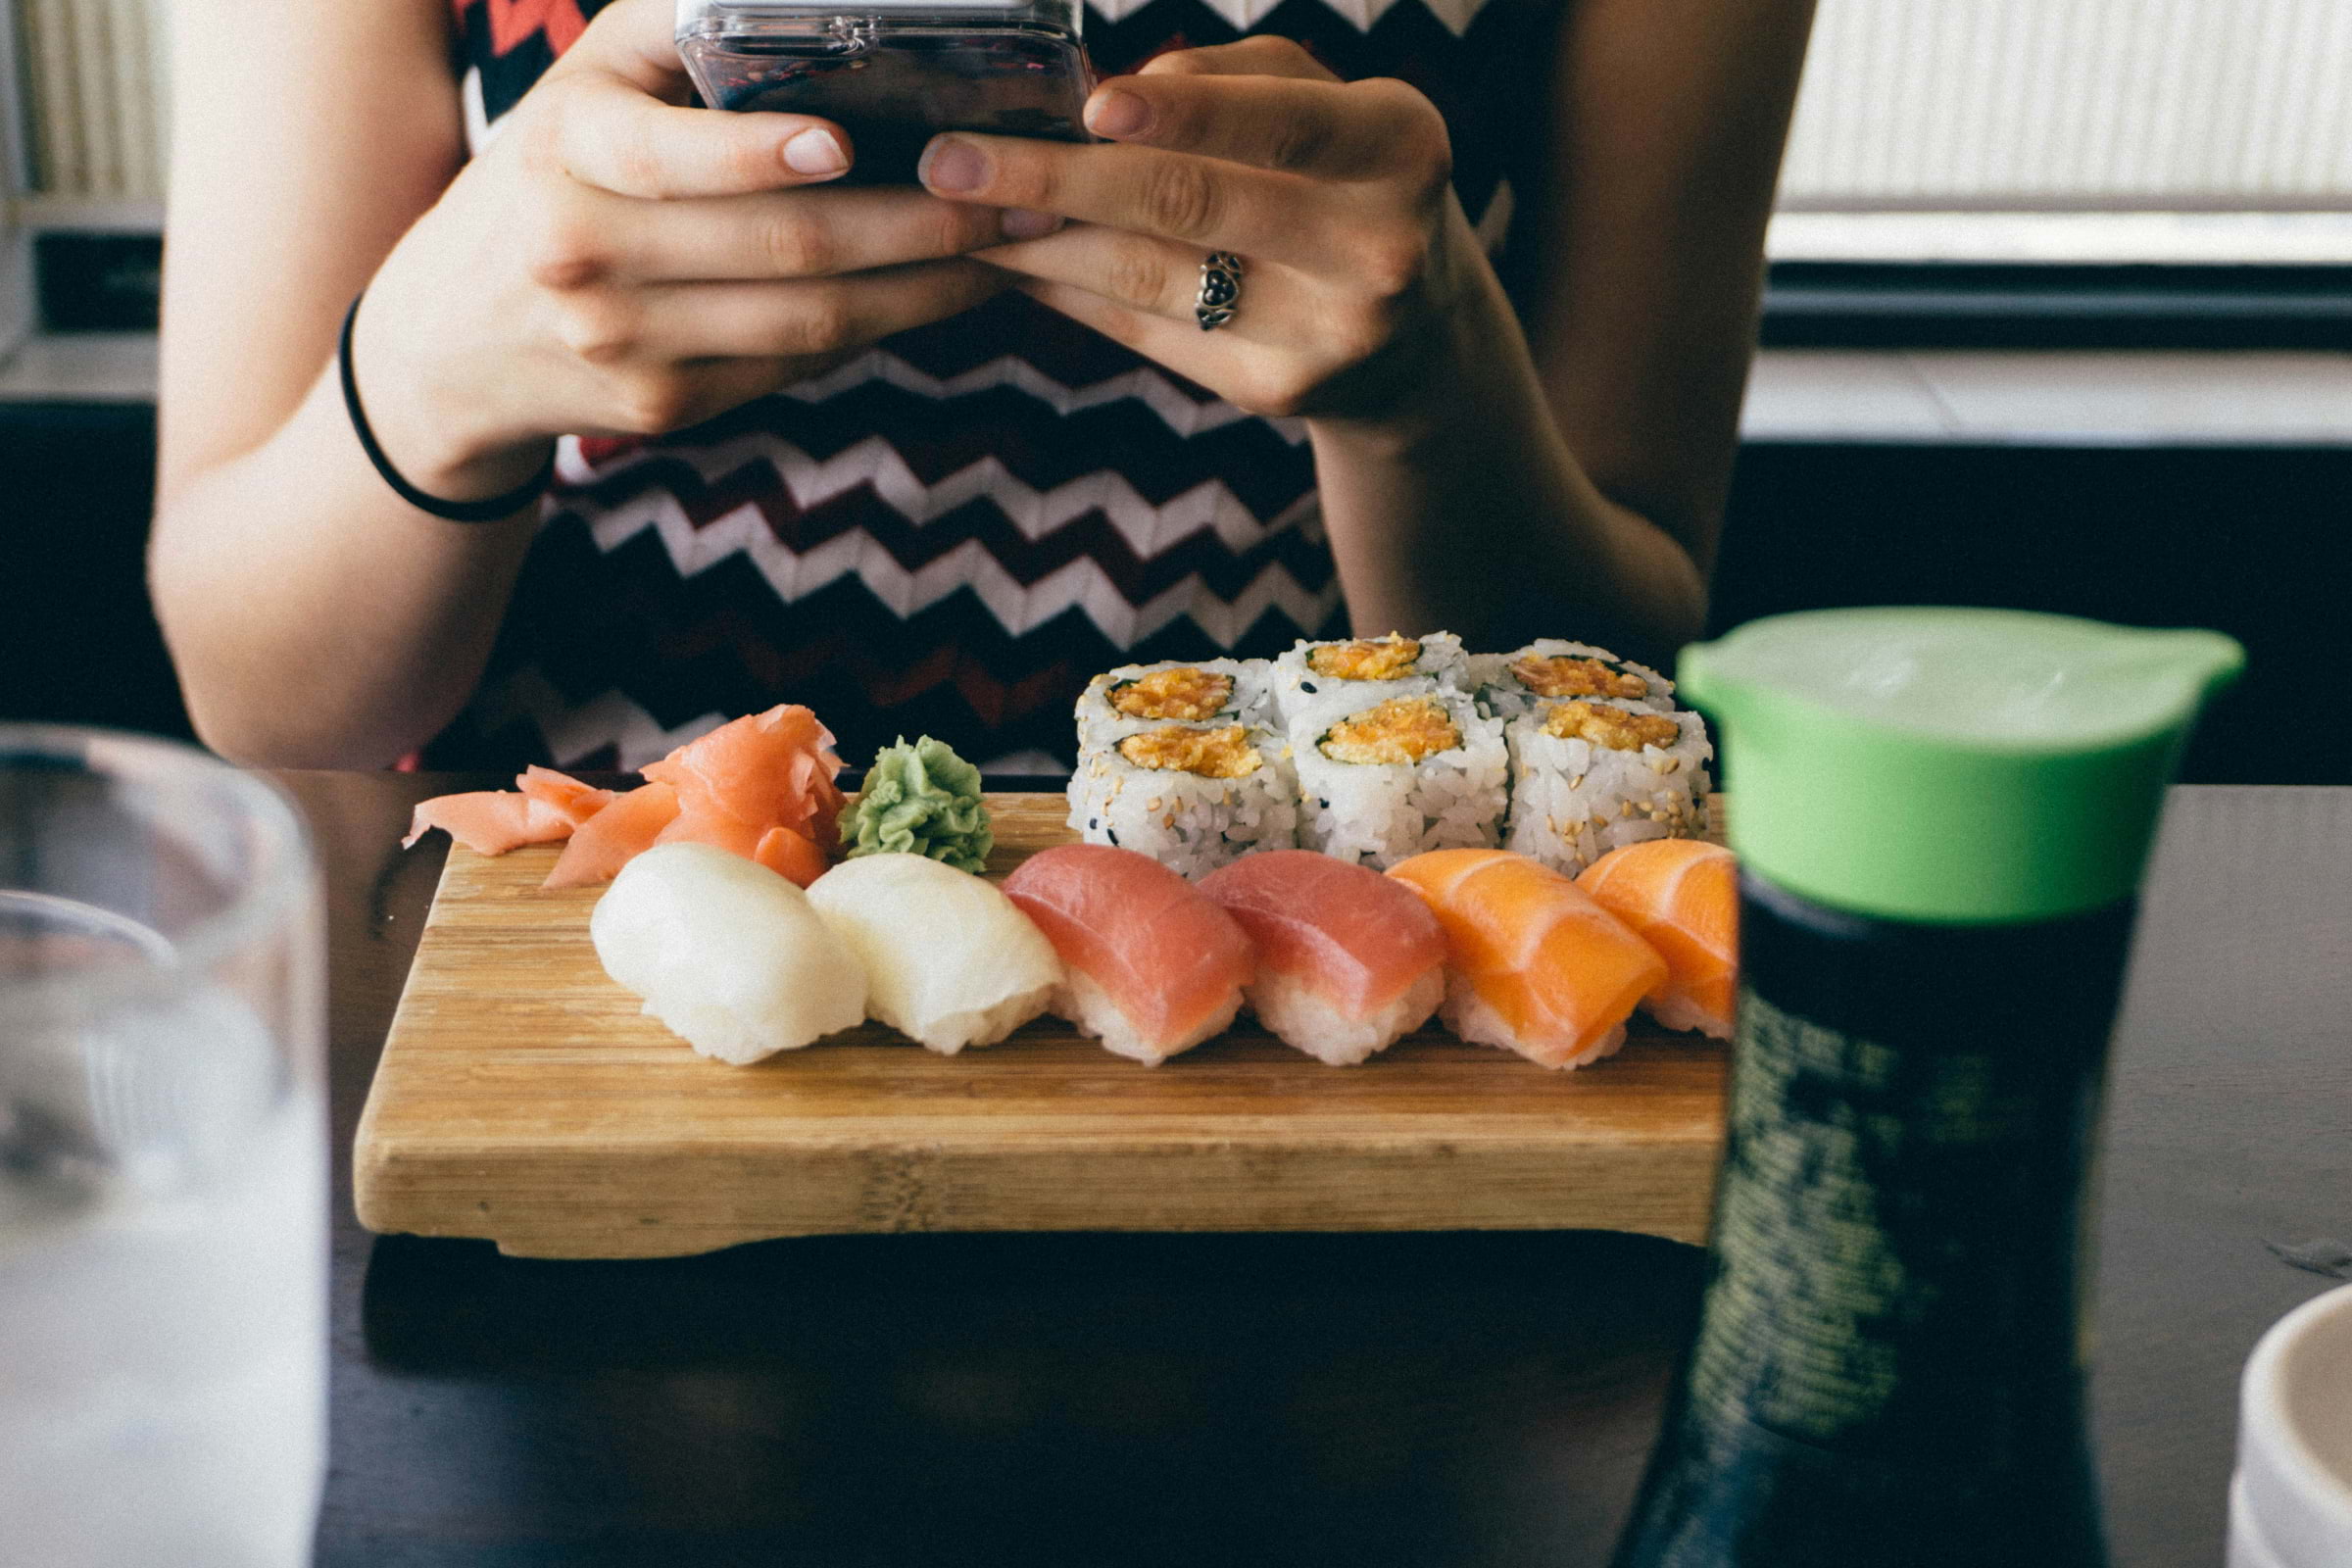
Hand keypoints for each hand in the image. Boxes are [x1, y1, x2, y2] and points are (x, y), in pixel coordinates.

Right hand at [355, 0, 1053, 500]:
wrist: (447, 342)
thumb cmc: (547, 172)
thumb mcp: (586, 83)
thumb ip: (678, 28)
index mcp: (567, 152)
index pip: (674, 158)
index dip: (767, 155)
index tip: (851, 144)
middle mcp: (589, 257)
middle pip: (783, 249)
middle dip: (919, 225)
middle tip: (1017, 198)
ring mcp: (631, 346)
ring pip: (811, 322)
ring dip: (929, 287)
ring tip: (1010, 248)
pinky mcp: (669, 408)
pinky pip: (799, 367)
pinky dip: (884, 330)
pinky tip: (946, 294)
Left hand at [919, 38, 1489, 424]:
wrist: (1419, 334)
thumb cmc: (1347, 178)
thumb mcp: (1326, 105)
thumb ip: (1232, 79)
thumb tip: (1112, 101)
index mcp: (1398, 149)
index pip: (1279, 125)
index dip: (1182, 116)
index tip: (1088, 104)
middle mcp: (1376, 250)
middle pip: (1192, 206)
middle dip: (1057, 177)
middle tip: (950, 162)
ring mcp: (1328, 334)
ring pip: (1152, 276)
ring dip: (1040, 239)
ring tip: (957, 210)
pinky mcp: (1278, 392)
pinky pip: (1148, 330)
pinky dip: (1071, 289)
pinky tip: (1015, 259)